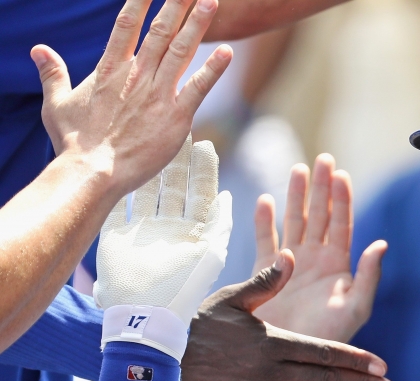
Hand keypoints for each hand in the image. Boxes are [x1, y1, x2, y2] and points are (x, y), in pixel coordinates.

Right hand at [32, 0, 231, 194]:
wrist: (93, 172)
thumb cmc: (75, 144)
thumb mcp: (57, 104)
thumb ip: (53, 75)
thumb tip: (38, 50)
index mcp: (110, 70)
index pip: (126, 25)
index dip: (140, 1)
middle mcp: (136, 76)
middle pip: (160, 31)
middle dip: (176, 5)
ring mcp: (157, 94)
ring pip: (181, 51)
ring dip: (197, 25)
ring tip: (211, 2)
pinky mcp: (176, 116)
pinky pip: (199, 88)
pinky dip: (213, 70)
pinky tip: (227, 53)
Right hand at [94, 135, 230, 323]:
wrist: (146, 318)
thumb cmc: (184, 291)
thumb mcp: (212, 257)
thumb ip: (221, 227)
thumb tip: (229, 197)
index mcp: (194, 234)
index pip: (201, 194)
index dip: (202, 169)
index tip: (204, 144)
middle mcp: (170, 230)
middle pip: (175, 188)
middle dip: (177, 161)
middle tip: (177, 131)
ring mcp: (143, 233)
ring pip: (148, 192)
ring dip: (150, 169)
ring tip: (150, 140)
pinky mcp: (116, 239)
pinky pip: (117, 208)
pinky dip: (119, 189)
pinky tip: (120, 166)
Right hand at [179, 252, 397, 380]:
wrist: (158, 358)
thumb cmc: (196, 322)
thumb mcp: (232, 297)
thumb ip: (267, 281)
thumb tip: (292, 255)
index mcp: (273, 340)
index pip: (325, 351)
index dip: (356, 359)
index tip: (381, 365)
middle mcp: (271, 369)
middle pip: (325, 377)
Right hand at [251, 154, 387, 341]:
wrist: (294, 364)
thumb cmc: (331, 340)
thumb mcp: (356, 308)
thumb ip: (369, 276)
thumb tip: (382, 243)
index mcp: (338, 266)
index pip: (342, 225)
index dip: (342, 199)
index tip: (341, 174)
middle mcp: (315, 262)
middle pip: (319, 217)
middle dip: (321, 188)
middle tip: (323, 159)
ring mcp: (291, 267)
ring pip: (294, 223)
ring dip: (296, 197)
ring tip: (297, 169)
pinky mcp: (267, 276)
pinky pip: (265, 243)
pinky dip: (265, 222)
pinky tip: (266, 201)